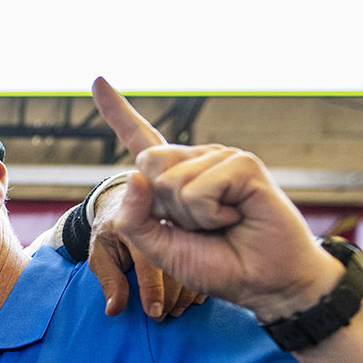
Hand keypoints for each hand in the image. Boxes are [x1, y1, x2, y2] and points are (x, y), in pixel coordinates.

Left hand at [83, 183, 202, 321]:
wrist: (124, 198)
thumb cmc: (110, 233)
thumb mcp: (102, 254)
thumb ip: (109, 281)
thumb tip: (114, 309)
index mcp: (130, 223)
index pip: (146, 261)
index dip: (151, 289)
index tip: (155, 312)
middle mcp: (156, 216)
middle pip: (175, 257)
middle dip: (172, 293)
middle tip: (166, 316)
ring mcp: (177, 215)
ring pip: (194, 252)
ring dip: (188, 286)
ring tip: (179, 309)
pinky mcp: (192, 219)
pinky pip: (204, 247)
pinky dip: (201, 272)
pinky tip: (193, 293)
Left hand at [90, 78, 340, 321]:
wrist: (264, 282)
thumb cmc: (218, 264)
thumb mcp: (160, 249)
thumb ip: (135, 220)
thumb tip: (136, 175)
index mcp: (174, 177)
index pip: (140, 138)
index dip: (117, 111)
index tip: (99, 80)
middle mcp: (197, 160)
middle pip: (147, 164)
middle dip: (163, 208)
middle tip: (200, 226)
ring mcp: (221, 158)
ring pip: (171, 182)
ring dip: (192, 217)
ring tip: (223, 223)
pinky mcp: (243, 164)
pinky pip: (199, 188)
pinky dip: (210, 215)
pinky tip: (236, 217)